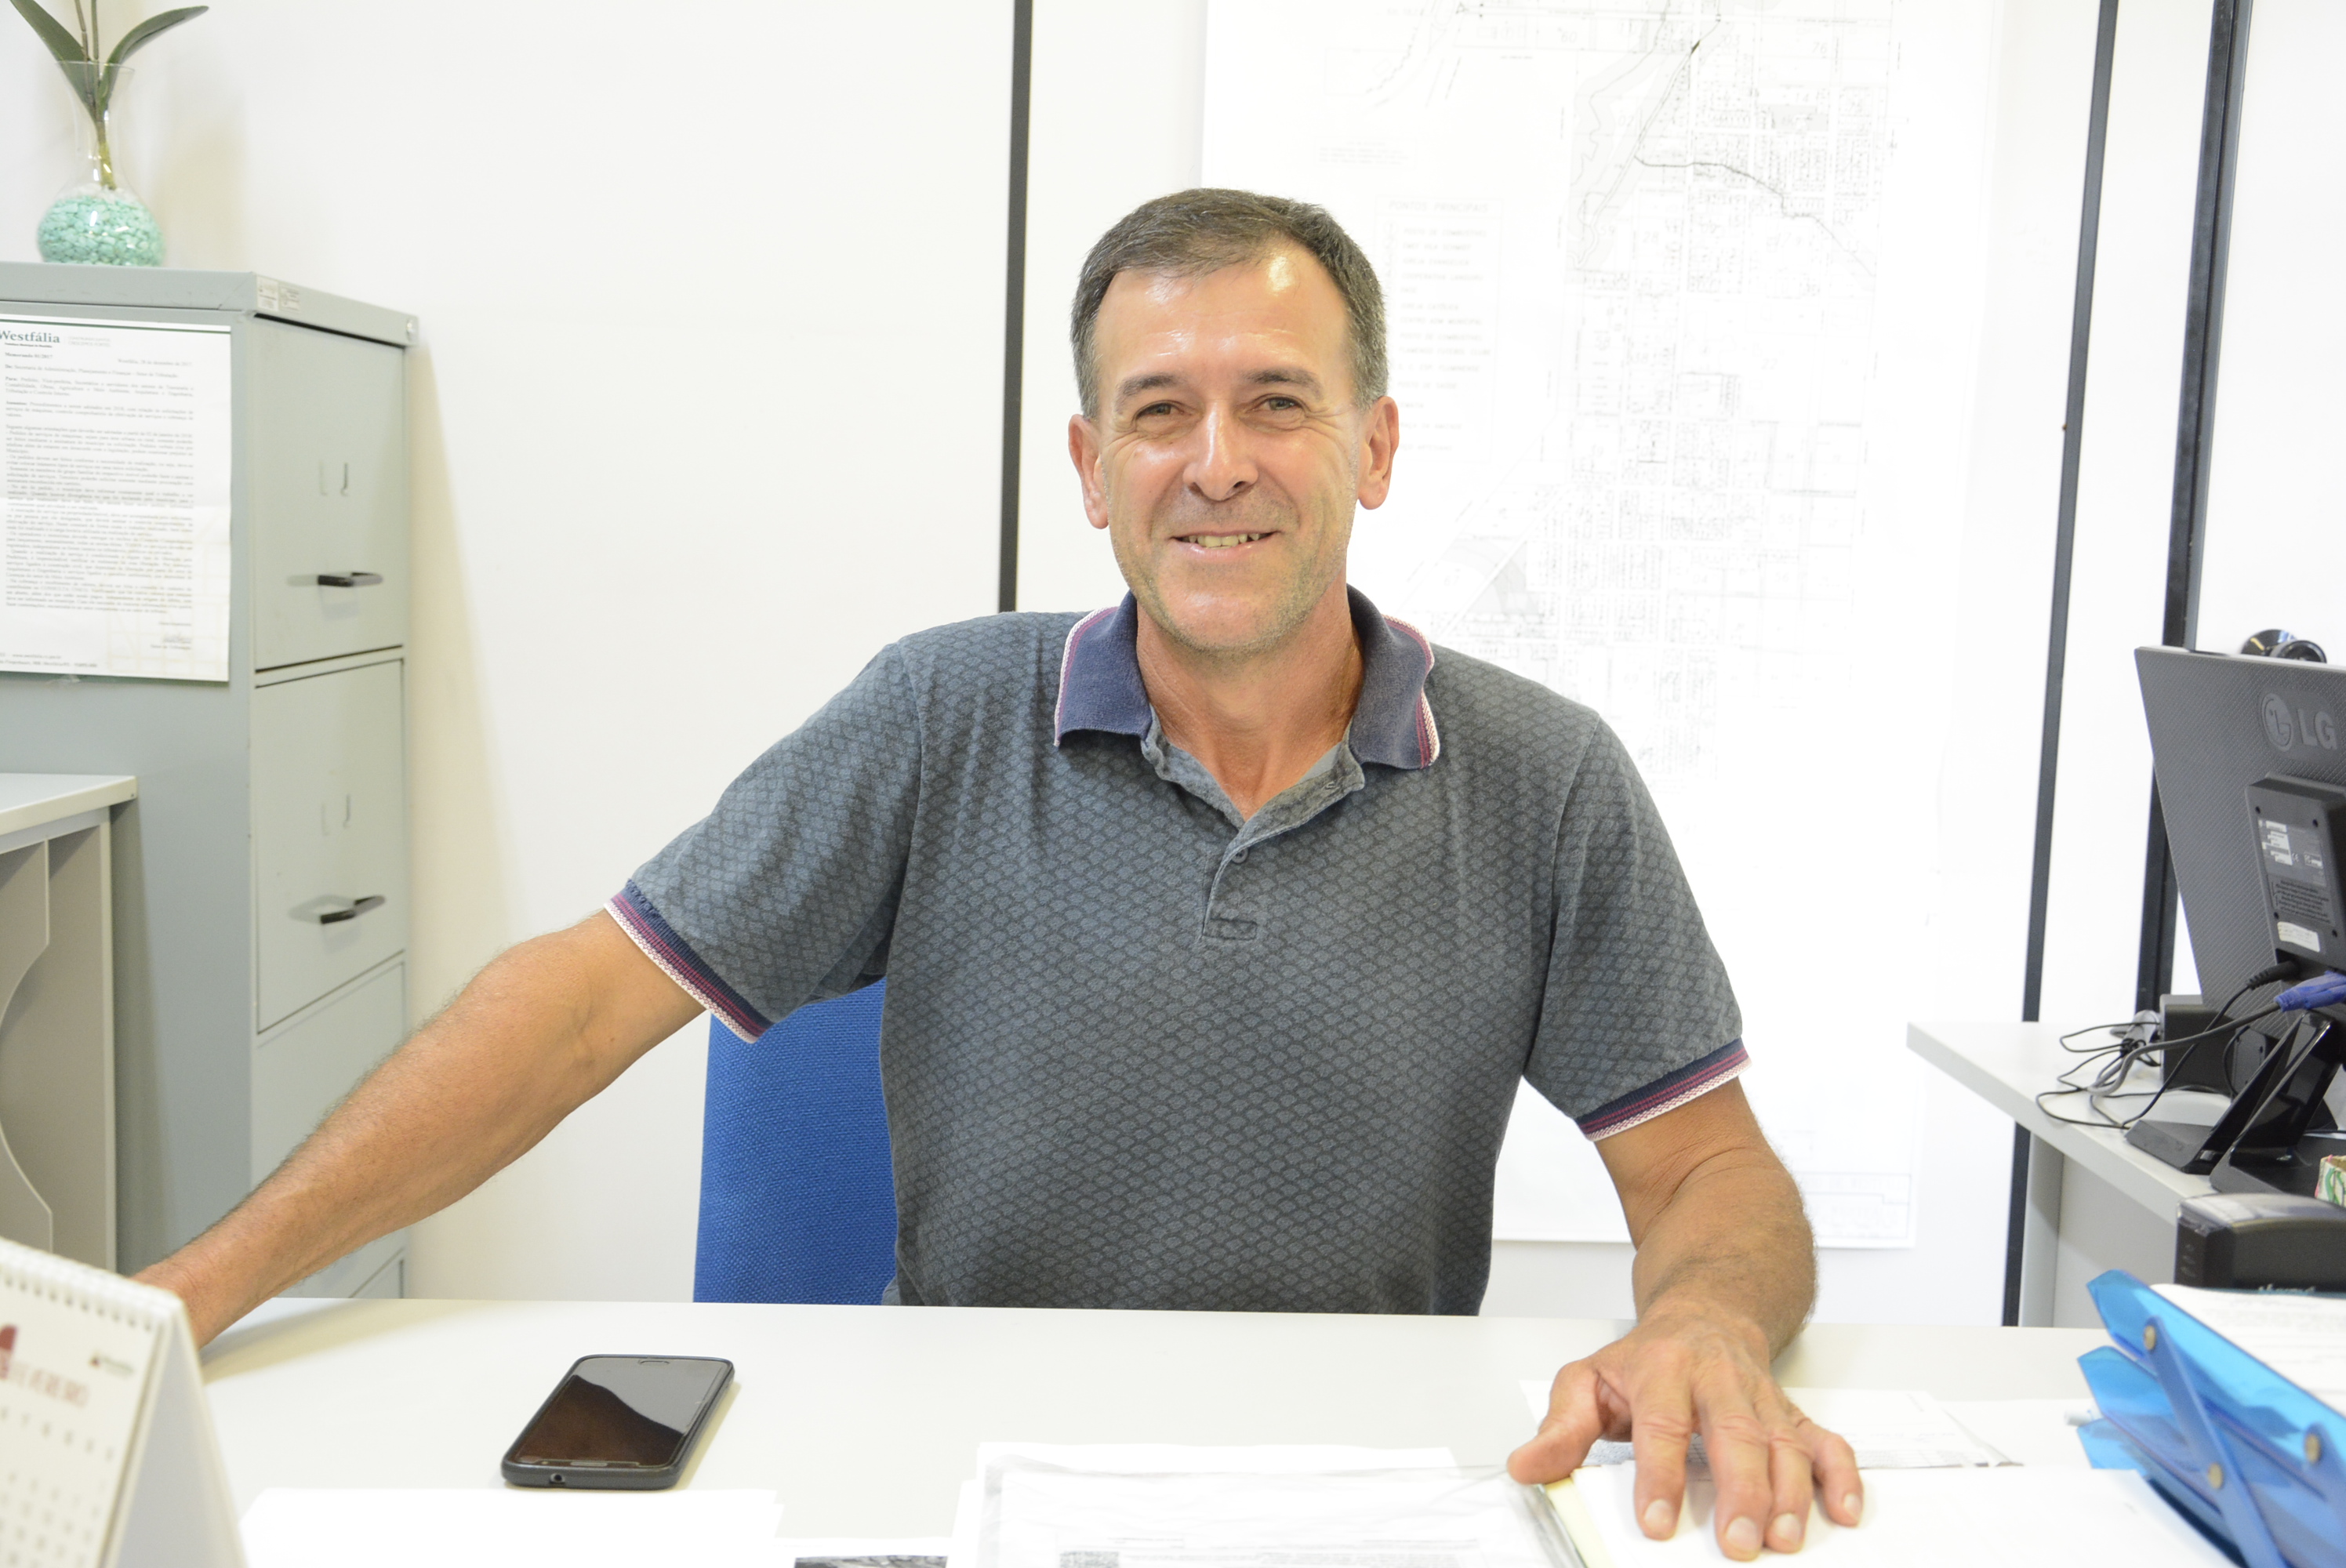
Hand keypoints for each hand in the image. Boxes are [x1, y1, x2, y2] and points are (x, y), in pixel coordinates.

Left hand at [1506, 1308, 1860, 1559]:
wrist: (1705, 1311)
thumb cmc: (1647, 1358)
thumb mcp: (1588, 1379)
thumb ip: (1560, 1428)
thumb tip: (1527, 1467)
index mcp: (1663, 1370)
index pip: (1660, 1426)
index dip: (1659, 1477)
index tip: (1657, 1523)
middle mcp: (1719, 1381)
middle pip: (1734, 1435)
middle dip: (1739, 1492)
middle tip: (1735, 1545)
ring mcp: (1762, 1399)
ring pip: (1784, 1444)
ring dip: (1789, 1495)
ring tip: (1781, 1541)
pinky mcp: (1793, 1415)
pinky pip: (1826, 1442)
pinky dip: (1842, 1476)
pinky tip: (1843, 1511)